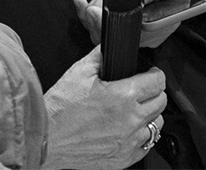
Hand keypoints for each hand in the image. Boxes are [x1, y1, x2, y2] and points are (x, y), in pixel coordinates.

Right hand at [42, 47, 166, 168]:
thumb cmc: (59, 109)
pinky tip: (129, 130)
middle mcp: (130, 120)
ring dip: (149, 115)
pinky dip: (141, 137)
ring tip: (134, 111)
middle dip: (153, 92)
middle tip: (141, 90)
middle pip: (161, 102)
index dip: (154, 74)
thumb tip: (110, 46)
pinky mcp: (123, 159)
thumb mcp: (79, 71)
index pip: (158, 82)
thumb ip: (100, 56)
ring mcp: (128, 142)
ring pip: (156, 124)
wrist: (45, 140)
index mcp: (123, 96)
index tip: (149, 74)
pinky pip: (146, 146)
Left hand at [72, 0, 202, 47]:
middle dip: (97, 22)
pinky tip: (82, 5)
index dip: (111, 23)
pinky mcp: (128, 28)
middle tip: (86, 7)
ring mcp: (137, 34)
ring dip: (91, 19)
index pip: (133, 32)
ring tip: (84, 3)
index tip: (94, 12)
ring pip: (108, 34)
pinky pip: (106, 28)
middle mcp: (148, 35)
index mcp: (161, 25)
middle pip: (117, 36)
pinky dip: (91, 18)